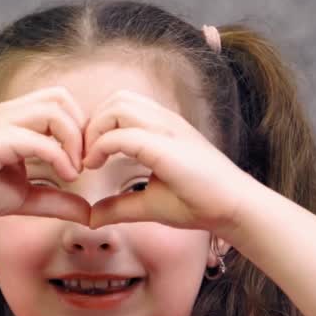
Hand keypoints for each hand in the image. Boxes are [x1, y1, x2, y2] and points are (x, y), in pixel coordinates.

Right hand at [0, 86, 92, 228]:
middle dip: (81, 130)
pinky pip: (37, 139)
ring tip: (74, 171)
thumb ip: (56, 201)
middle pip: (61, 98)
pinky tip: (66, 177)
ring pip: (53, 110)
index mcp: (18, 119)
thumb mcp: (26, 197)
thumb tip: (87, 212)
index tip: (85, 163)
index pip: (62, 103)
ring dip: (73, 141)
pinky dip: (59, 156)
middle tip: (84, 164)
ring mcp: (1, 123)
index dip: (81, 129)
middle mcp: (10, 113)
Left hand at [80, 90, 252, 237]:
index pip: (121, 107)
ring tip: (88, 160)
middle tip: (82, 157)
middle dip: (91, 124)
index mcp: (163, 128)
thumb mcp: (149, 205)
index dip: (97, 128)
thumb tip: (91, 217)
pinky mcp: (166, 147)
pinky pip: (123, 134)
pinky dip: (101, 147)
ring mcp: (167, 130)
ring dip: (94, 130)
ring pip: (117, 106)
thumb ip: (119, 206)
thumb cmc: (199, 204)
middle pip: (116, 99)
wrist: (233, 209)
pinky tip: (94, 167)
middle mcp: (165, 121)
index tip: (87, 160)